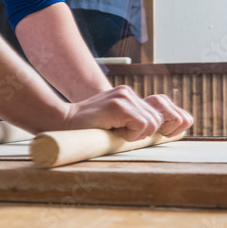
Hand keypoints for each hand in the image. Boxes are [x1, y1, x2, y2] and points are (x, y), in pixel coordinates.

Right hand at [65, 85, 191, 140]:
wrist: (64, 122)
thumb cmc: (88, 127)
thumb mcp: (115, 120)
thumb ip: (133, 119)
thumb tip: (162, 130)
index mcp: (128, 95)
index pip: (157, 111)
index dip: (153, 128)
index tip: (137, 134)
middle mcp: (127, 92)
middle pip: (157, 119)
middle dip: (142, 133)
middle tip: (119, 133)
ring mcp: (123, 96)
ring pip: (152, 123)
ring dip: (135, 134)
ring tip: (115, 131)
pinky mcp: (119, 105)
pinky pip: (142, 125)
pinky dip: (131, 134)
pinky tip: (114, 131)